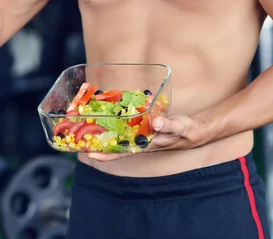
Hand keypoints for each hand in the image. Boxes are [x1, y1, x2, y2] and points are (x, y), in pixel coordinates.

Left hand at [87, 115, 210, 161]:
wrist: (193, 131)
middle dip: (97, 144)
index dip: (105, 154)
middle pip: (114, 146)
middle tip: (78, 141)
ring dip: (103, 134)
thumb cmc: (186, 131)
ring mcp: (140, 135)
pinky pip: (125, 126)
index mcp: (145, 145)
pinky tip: (106, 118)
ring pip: (118, 136)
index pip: (121, 152)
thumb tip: (157, 122)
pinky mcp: (142, 127)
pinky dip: (115, 123)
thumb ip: (169, 125)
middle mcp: (139, 142)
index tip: (88, 153)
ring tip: (85, 128)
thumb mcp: (179, 127)